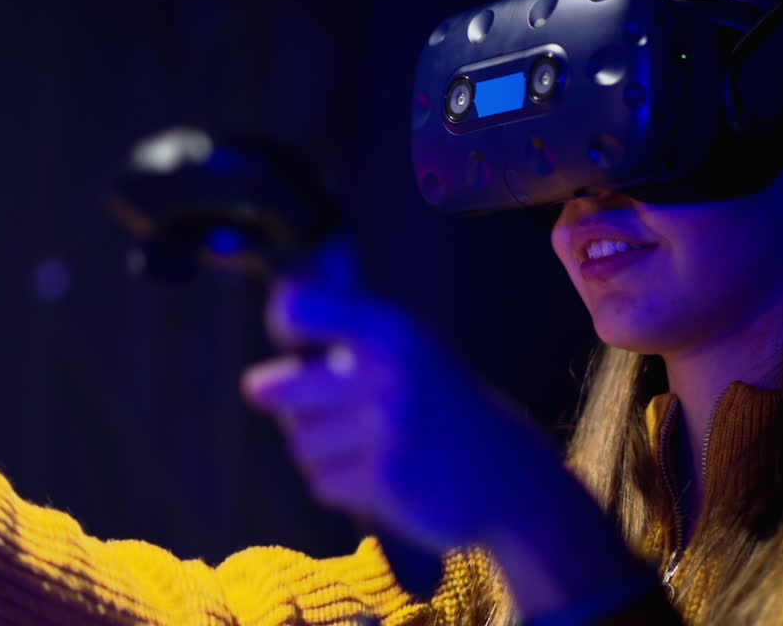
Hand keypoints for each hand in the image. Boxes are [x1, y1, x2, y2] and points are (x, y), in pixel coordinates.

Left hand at [240, 241, 566, 553]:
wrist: (506, 476)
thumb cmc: (443, 405)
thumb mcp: (410, 348)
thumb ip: (350, 323)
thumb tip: (285, 299)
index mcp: (390, 328)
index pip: (298, 309)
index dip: (285, 327)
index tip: (295, 341)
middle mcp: (386, 372)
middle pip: (276, 389)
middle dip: (290, 404)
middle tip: (321, 407)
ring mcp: (385, 428)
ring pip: (298, 441)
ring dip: (320, 449)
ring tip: (365, 445)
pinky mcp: (383, 480)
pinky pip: (321, 481)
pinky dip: (340, 483)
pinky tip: (378, 474)